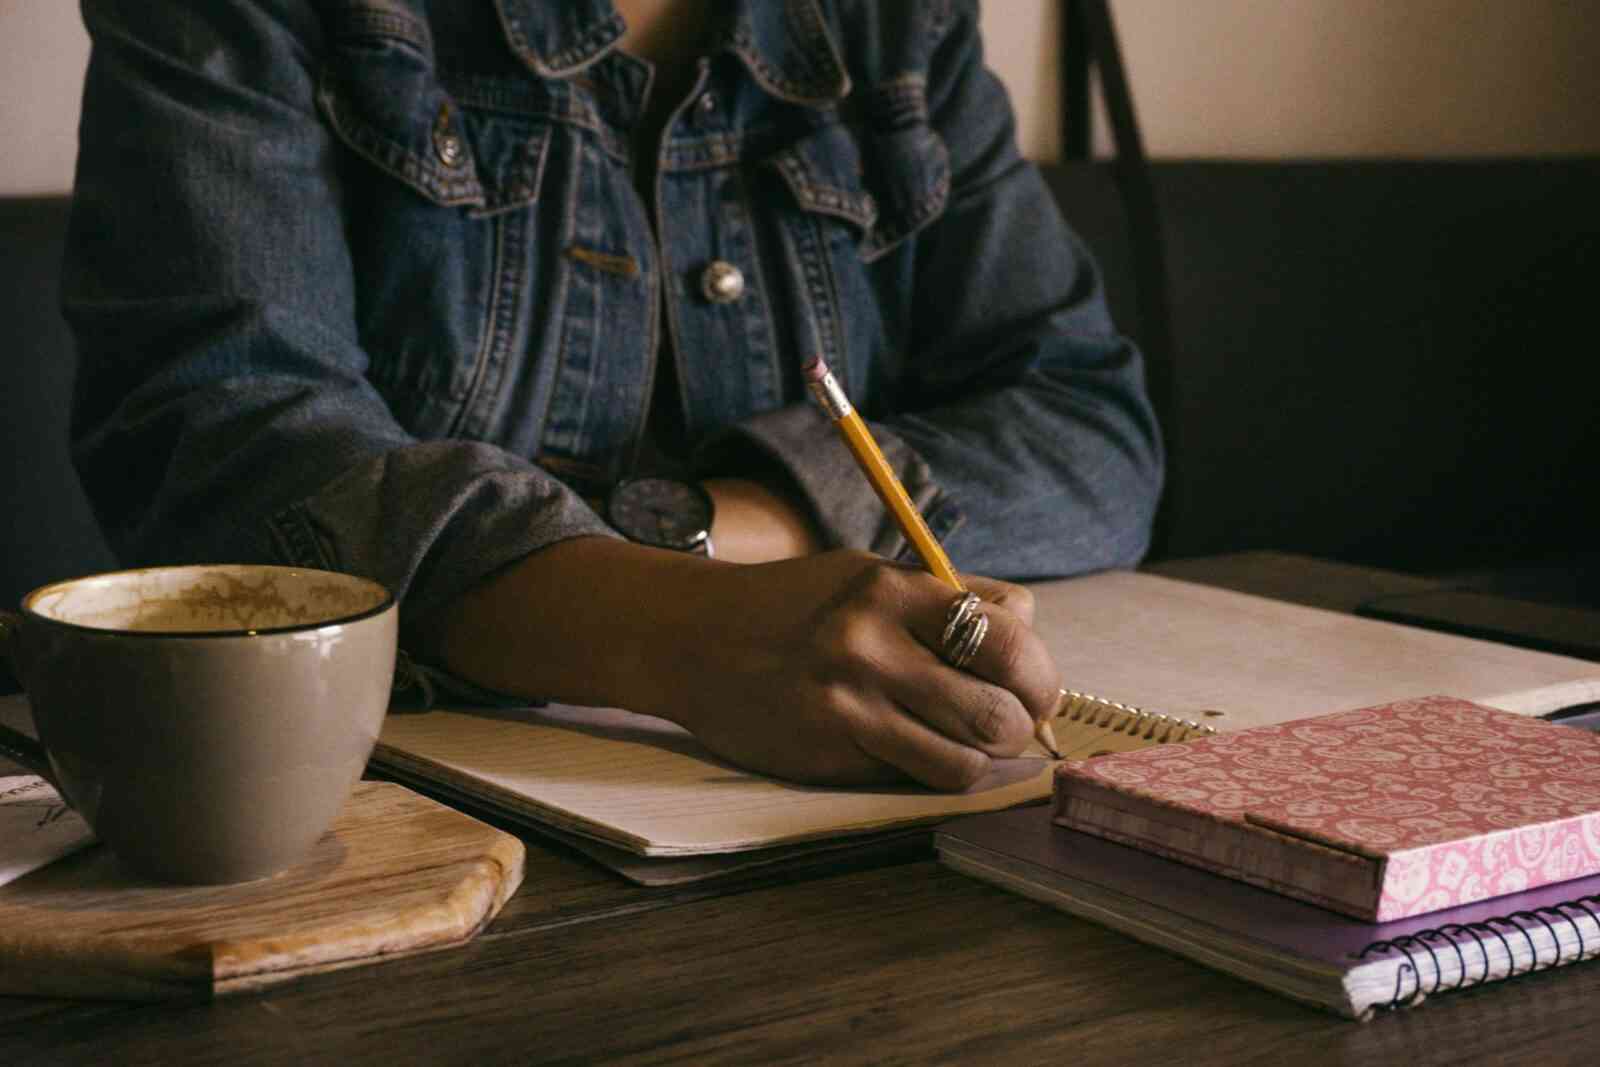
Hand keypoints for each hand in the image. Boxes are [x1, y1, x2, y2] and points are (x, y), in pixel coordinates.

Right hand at [643, 550, 1060, 789]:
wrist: (692, 638)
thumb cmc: (797, 605)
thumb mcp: (869, 575)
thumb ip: (949, 597)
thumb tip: (1031, 631)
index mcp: (893, 590)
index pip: (1009, 638)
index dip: (1039, 674)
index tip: (1034, 688)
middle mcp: (872, 646)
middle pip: (998, 709)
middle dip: (1020, 725)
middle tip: (1012, 724)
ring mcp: (848, 706)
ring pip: (964, 761)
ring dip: (982, 760)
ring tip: (969, 743)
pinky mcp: (827, 753)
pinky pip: (912, 777)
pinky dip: (931, 771)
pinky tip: (916, 750)